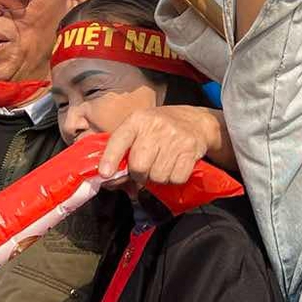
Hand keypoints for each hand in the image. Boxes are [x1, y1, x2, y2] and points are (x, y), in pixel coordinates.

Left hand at [98, 105, 223, 186]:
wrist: (196, 121)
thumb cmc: (161, 128)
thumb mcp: (140, 129)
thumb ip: (124, 151)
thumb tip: (112, 181)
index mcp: (138, 120)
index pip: (120, 139)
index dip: (110, 158)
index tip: (105, 173)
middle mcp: (156, 126)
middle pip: (139, 166)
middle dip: (139, 175)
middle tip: (144, 171)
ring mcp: (175, 138)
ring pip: (158, 176)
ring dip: (158, 178)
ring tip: (161, 166)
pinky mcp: (190, 150)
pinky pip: (176, 178)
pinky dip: (174, 179)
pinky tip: (174, 167)